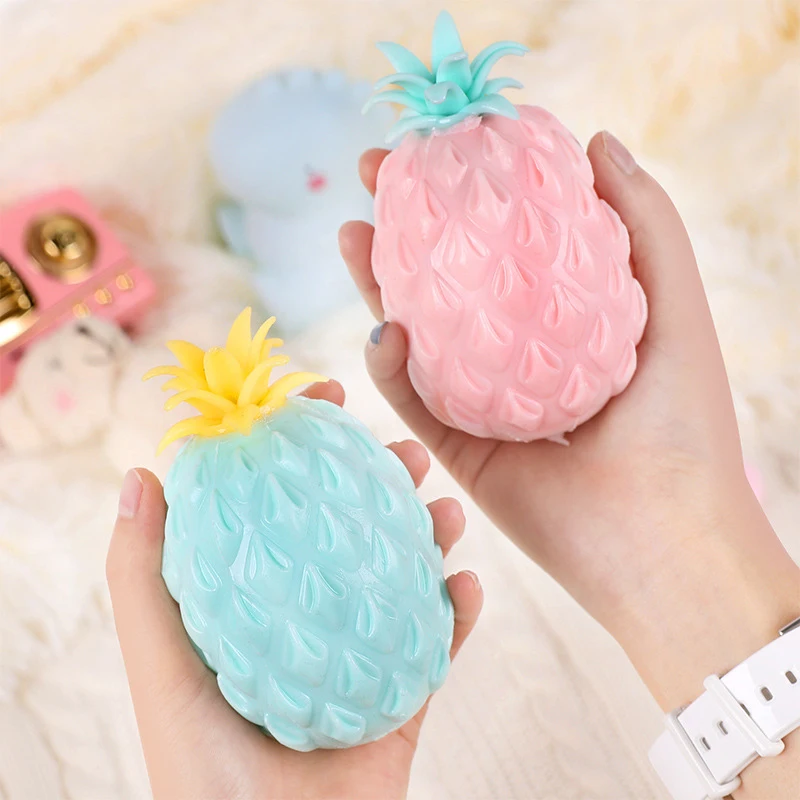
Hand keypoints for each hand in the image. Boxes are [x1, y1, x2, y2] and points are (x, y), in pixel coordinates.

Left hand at [107, 381, 482, 799]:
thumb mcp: (164, 666)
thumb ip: (146, 578)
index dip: (302, 444)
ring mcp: (362, 647)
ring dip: (432, 531)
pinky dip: (463, 610)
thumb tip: (140, 476)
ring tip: (445, 509)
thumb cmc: (204, 767)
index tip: (324, 396)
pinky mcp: (404, 692)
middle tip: (405, 450)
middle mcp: (311, 611)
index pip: (282, 501)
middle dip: (382, 476)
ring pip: (406, 569)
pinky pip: (441, 641)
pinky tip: (470, 584)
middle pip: (353, 524)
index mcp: (258, 595)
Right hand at [340, 133, 799, 796]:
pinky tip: (384, 328)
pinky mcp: (459, 451)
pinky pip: (414, 401)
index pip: (504, 245)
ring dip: (379, 283)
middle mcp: (517, 358)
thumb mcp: (674, 305)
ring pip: (418, 335)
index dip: (469, 195)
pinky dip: (391, 366)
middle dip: (408, 227)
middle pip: (450, 282)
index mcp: (562, 322)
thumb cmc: (682, 421)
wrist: (664, 537)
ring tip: (352, 232)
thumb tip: (597, 142)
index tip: (440, 148)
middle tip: (374, 175)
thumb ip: (644, 223)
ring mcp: (483, 403)